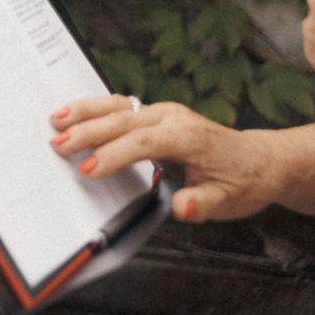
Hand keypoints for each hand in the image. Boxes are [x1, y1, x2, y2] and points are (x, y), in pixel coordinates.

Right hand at [49, 95, 285, 220]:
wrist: (259, 160)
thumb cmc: (242, 182)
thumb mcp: (228, 202)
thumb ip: (202, 204)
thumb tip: (184, 208)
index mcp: (189, 137)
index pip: (144, 143)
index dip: (113, 155)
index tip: (88, 170)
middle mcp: (174, 117)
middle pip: (124, 120)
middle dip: (88, 131)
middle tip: (59, 145)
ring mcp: (163, 112)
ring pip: (118, 106)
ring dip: (85, 112)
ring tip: (56, 120)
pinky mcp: (155, 113)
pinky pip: (120, 106)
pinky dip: (93, 109)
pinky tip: (72, 113)